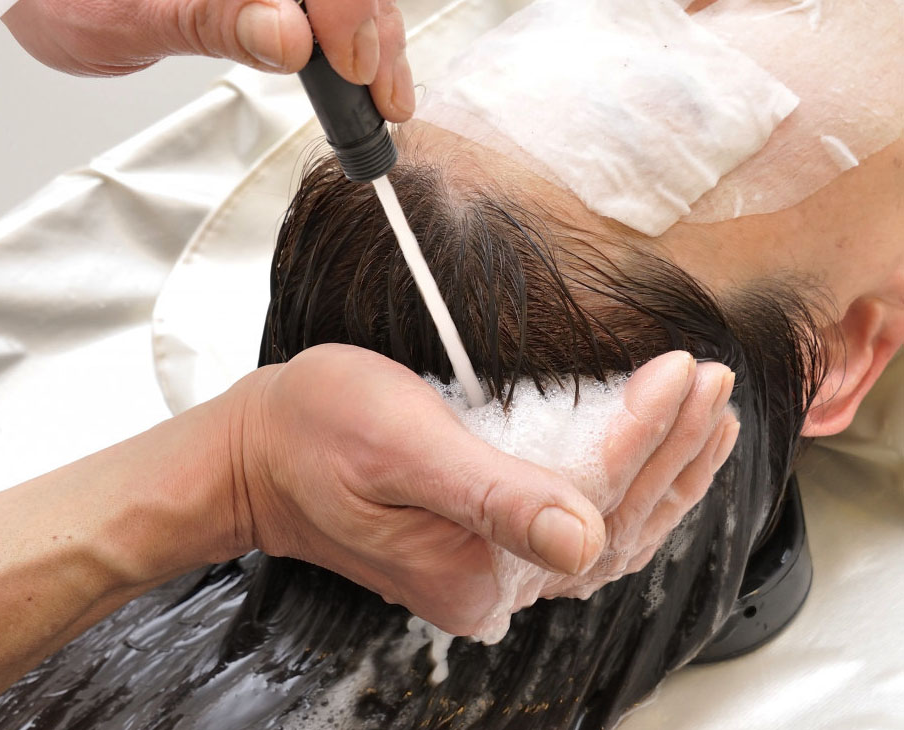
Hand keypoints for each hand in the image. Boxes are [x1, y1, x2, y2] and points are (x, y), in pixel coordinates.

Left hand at [2, 0, 414, 121]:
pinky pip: (316, 10)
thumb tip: (287, 36)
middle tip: (382, 94)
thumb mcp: (129, 17)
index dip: (347, 9)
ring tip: (384, 94)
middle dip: (373, 28)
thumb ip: (213, 20)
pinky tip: (361, 74)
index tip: (354, 63)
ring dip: (373, 37)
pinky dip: (349, 39)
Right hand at [228, 344, 736, 635]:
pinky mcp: (482, 548)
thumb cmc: (314, 433)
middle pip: (612, 521)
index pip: (591, 499)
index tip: (683, 370)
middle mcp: (490, 587)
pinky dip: (627, 491)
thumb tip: (581, 542)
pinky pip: (578, 531)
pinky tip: (654, 464)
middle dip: (673, 450)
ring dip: (666, 475)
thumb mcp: (400, 446)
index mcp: (473, 568)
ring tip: (710, 421)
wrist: (259, 455)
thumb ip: (490, 496)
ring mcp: (488, 572)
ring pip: (607, 533)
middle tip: (715, 384)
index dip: (646, 433)